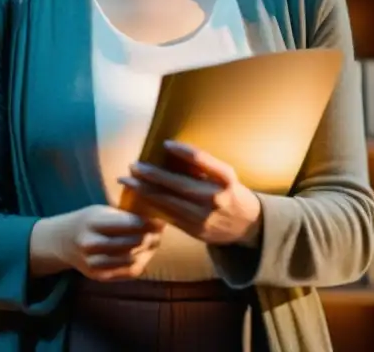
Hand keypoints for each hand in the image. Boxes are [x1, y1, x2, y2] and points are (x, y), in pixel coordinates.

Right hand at [53, 204, 164, 281]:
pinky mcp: (99, 276)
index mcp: (92, 222)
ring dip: (147, 250)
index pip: (127, 223)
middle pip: (132, 242)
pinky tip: (144, 253)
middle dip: (150, 236)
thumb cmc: (90, 222)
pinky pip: (128, 272)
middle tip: (159, 230)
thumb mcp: (102, 211)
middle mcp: (90, 244)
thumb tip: (158, 219)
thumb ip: (126, 215)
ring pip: (132, 259)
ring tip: (154, 240)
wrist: (63, 242)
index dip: (147, 222)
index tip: (159, 218)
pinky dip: (141, 262)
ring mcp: (94, 263)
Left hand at [118, 140, 262, 247]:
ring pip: (169, 203)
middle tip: (133, 166)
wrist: (246, 225)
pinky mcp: (196, 231)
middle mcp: (216, 197)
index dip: (184, 151)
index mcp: (226, 178)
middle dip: (152, 175)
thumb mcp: (224, 176)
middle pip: (179, 184)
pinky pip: (170, 216)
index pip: (204, 161)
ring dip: (145, 191)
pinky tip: (138, 197)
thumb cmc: (230, 191)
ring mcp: (205, 217)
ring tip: (127, 181)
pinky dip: (153, 205)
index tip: (165, 143)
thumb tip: (170, 152)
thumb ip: (202, 168)